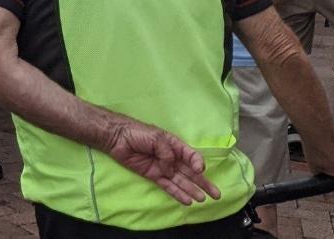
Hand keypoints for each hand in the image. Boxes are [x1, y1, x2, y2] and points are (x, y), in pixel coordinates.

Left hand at [101, 118, 219, 205]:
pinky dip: (177, 193)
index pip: (191, 155)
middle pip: (190, 172)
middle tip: (216, 194)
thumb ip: (166, 153)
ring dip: (192, 190)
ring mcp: (162, 168)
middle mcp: (171, 158)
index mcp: (174, 145)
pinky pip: (168, 186)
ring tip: (203, 199)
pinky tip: (187, 201)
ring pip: (181, 181)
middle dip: (203, 182)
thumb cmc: (137, 132)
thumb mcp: (156, 137)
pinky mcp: (153, 175)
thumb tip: (171, 169)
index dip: (198, 163)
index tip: (201, 169)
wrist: (117, 137)